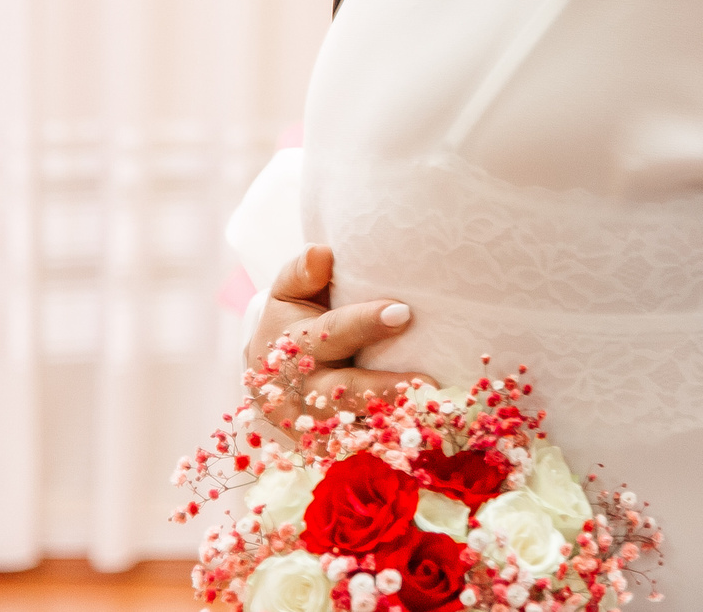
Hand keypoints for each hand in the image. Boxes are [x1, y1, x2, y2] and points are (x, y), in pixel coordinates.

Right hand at [248, 246, 425, 432]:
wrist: (271, 377)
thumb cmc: (292, 322)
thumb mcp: (288, 293)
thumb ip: (302, 272)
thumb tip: (321, 253)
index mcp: (291, 347)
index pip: (331, 333)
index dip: (364, 323)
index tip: (402, 313)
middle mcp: (299, 391)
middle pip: (343, 391)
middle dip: (384, 387)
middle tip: (427, 383)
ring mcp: (312, 427)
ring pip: (353, 430)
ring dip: (392, 424)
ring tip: (431, 414)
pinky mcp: (327, 448)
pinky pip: (360, 449)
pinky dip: (388, 445)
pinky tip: (420, 436)